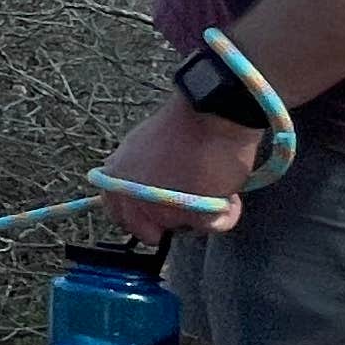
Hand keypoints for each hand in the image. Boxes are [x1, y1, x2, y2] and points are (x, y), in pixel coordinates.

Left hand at [97, 101, 264, 245]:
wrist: (210, 112)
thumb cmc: (180, 127)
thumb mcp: (138, 150)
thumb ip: (132, 178)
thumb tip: (138, 200)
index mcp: (115, 182)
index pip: (120, 218)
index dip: (142, 219)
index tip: (160, 213)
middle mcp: (131, 200)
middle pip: (150, 232)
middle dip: (172, 220)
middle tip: (191, 201)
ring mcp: (160, 210)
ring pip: (184, 229)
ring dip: (202, 213)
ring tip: (213, 185)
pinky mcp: (192, 215)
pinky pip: (211, 227)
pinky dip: (226, 213)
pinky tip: (229, 195)